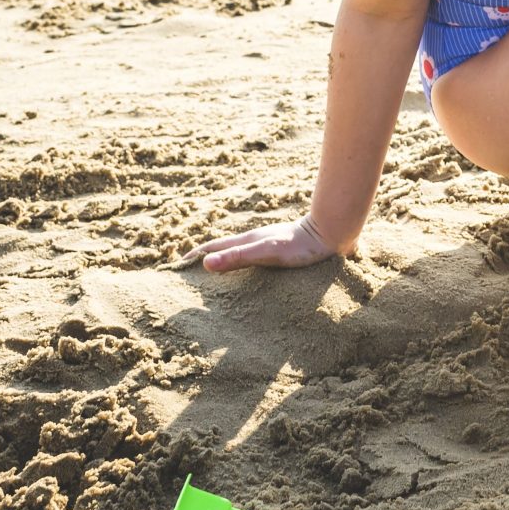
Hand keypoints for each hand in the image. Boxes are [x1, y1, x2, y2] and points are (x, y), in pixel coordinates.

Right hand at [187, 214, 346, 272]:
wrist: (332, 233)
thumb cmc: (300, 245)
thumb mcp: (266, 252)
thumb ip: (238, 258)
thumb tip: (204, 264)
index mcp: (246, 241)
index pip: (212, 249)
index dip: (194, 257)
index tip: (176, 267)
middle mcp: (255, 241)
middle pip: (223, 249)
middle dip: (205, 259)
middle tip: (189, 273)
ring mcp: (270, 244)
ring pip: (240, 253)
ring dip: (225, 261)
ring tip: (216, 276)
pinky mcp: (284, 251)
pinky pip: (257, 259)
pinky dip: (246, 266)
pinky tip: (253, 276)